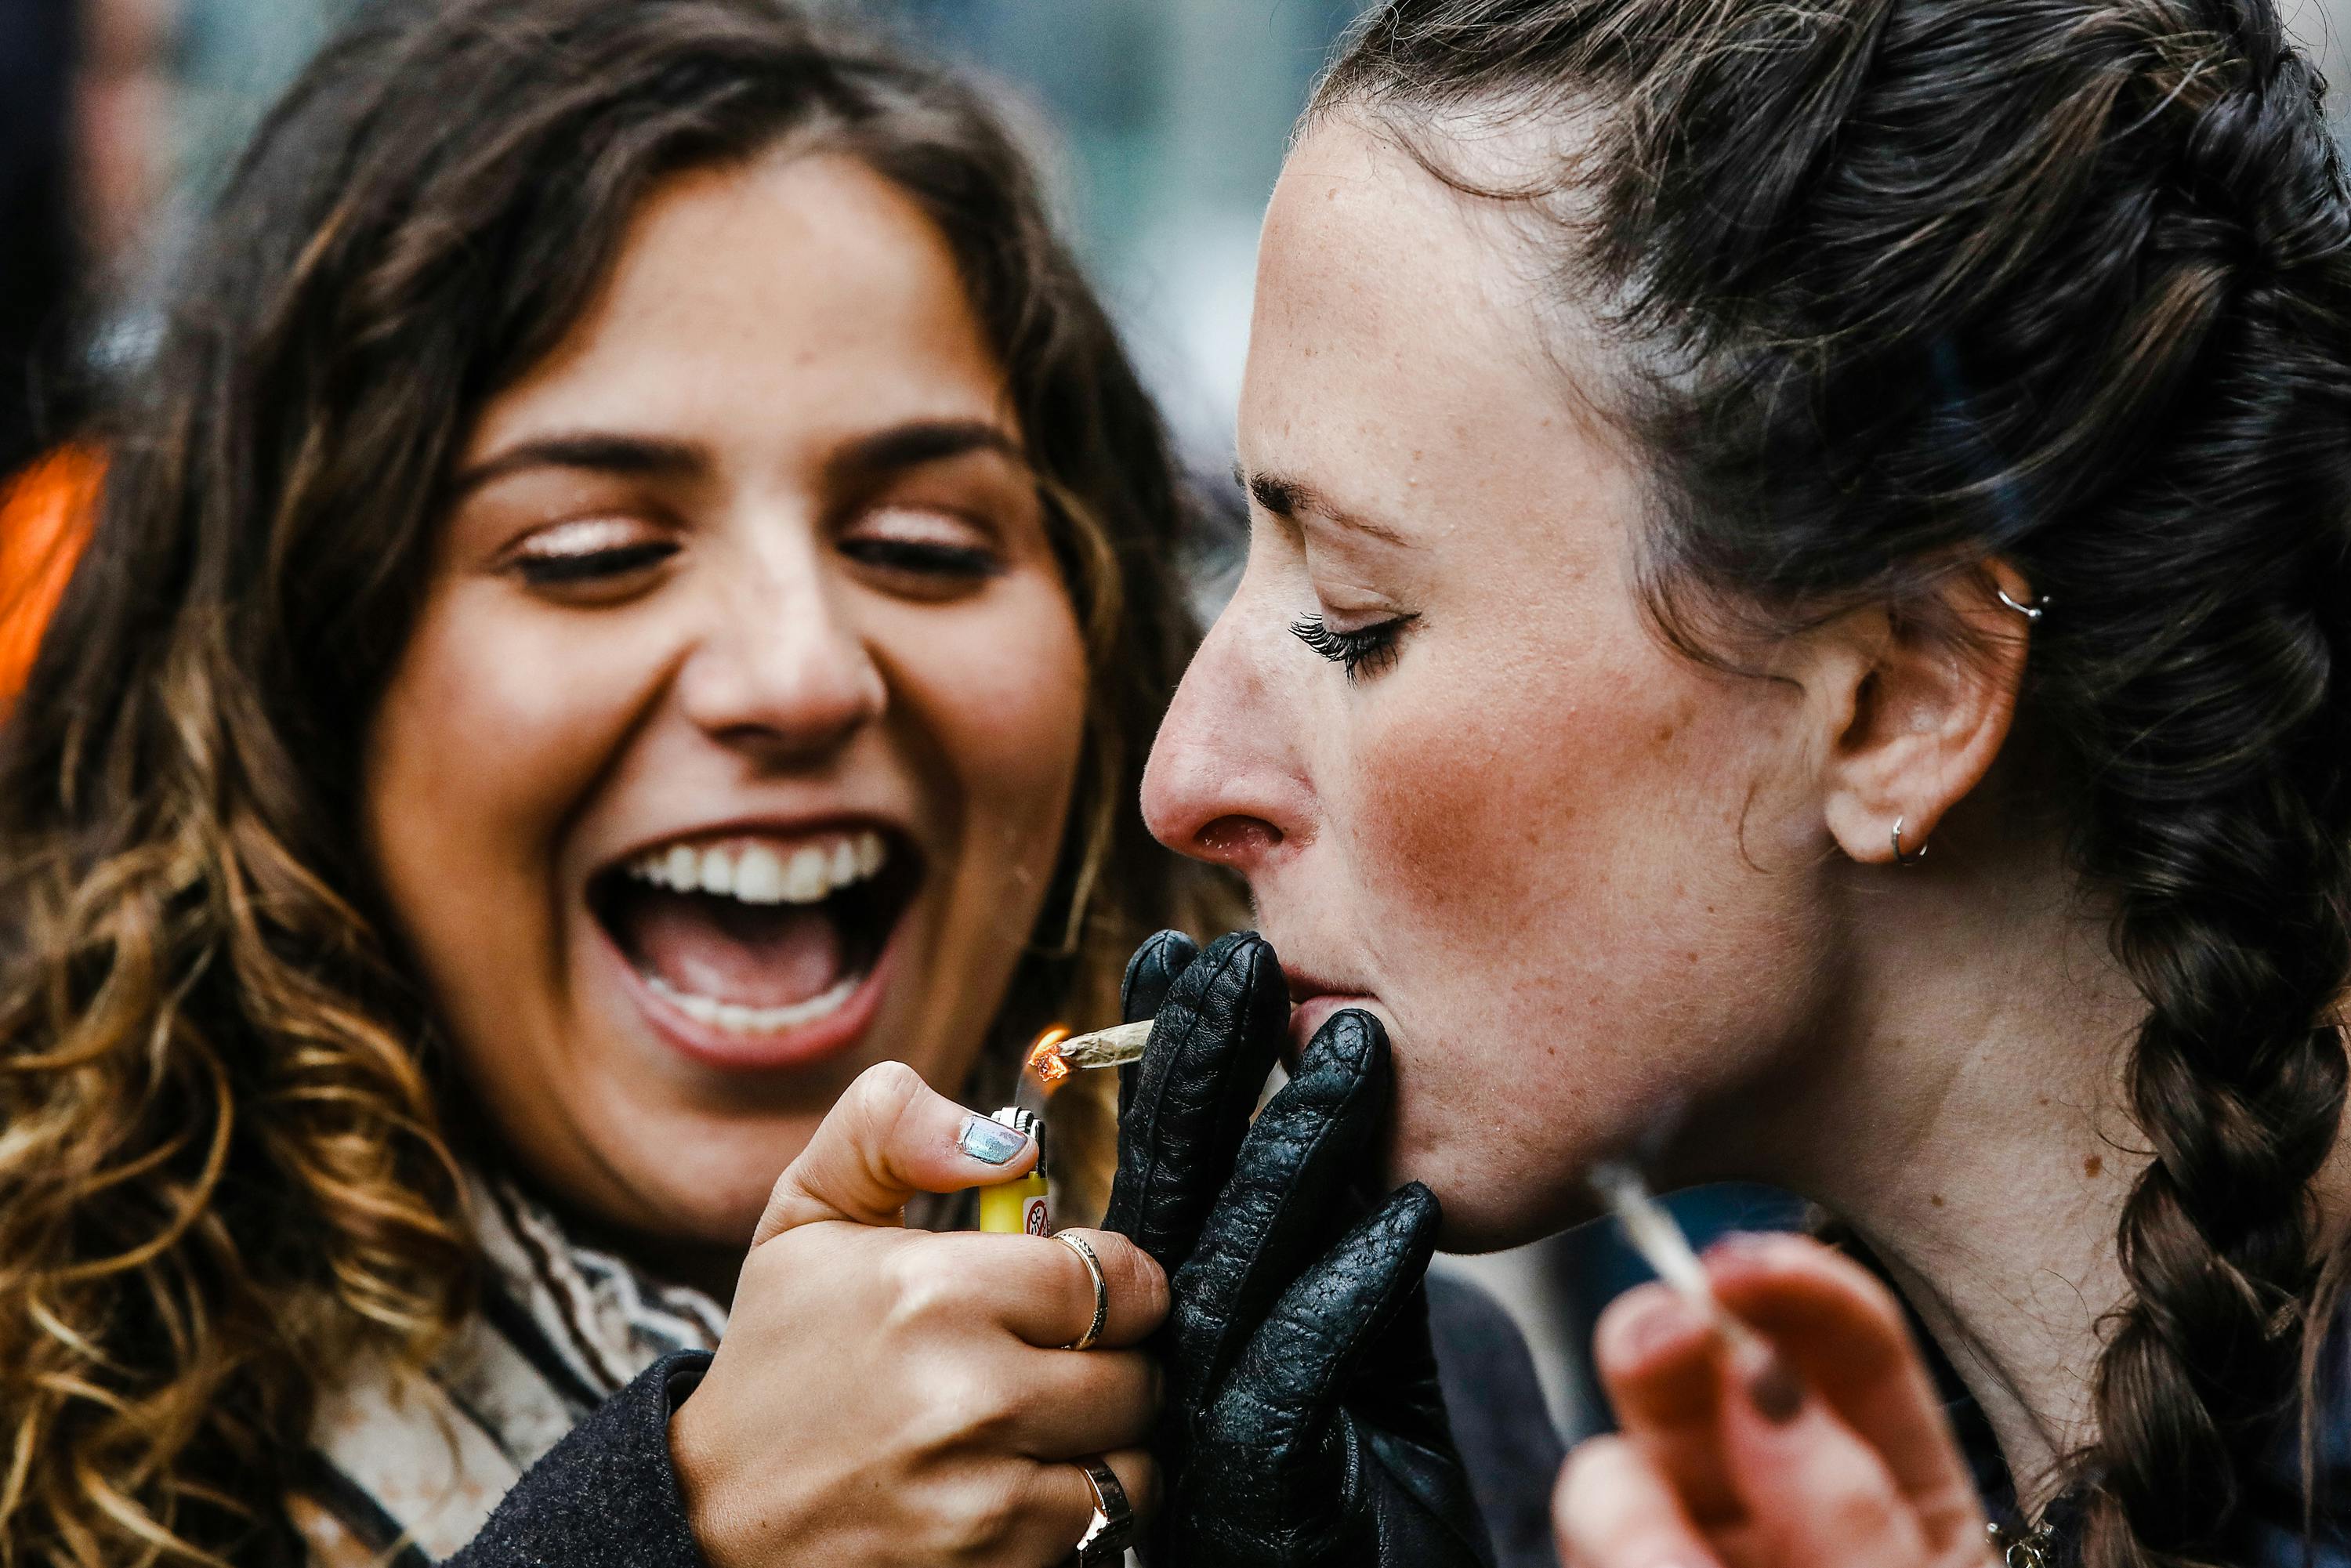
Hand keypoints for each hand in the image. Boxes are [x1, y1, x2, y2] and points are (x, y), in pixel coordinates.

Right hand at [670, 1061, 1164, 1566]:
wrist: (710, 1513)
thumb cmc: (781, 1357)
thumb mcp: (808, 1213)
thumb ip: (891, 1126)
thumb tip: (1007, 1143)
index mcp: (933, 1293)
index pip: (1117, 1278)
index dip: (1113, 1281)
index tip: (1077, 1292)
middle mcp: (968, 1398)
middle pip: (1138, 1374)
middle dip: (1112, 1362)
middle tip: (1057, 1360)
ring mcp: (983, 1500)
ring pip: (1133, 1462)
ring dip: (1103, 1442)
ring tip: (1039, 1424)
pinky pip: (1101, 1531)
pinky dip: (1074, 1508)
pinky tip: (1015, 1483)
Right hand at [1105, 930, 1492, 1567]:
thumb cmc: (1350, 1530)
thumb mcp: (1361, 1382)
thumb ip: (1345, 1280)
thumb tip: (1374, 1159)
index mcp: (1156, 1331)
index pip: (1157, 1171)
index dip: (1166, 1062)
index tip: (1177, 953)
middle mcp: (1151, 1370)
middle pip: (1168, 1197)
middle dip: (1198, 1065)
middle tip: (1237, 951)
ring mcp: (1183, 1432)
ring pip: (1228, 1268)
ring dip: (1292, 1150)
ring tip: (1353, 1044)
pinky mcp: (1245, 1499)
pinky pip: (1292, 1376)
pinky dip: (1351, 1287)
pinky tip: (1407, 1210)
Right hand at [1555, 1231, 1996, 1567]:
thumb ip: (1845, 1507)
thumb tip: (1761, 1374)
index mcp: (1894, 1487)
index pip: (1847, 1343)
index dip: (1794, 1284)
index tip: (1738, 1264)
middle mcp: (1778, 1496)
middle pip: (1706, 1368)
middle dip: (1672, 1332)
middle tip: (1665, 1331)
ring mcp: (1691, 1541)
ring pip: (1617, 1463)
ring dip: (1628, 1504)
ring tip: (1669, 1567)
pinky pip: (1584, 1538)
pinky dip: (1614, 1555)